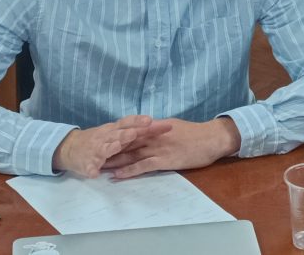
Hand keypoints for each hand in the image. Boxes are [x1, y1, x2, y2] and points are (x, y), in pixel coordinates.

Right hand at [53, 115, 170, 177]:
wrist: (70, 147)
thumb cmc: (98, 139)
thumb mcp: (113, 132)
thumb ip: (130, 129)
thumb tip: (154, 125)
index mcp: (112, 130)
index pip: (126, 123)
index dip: (137, 121)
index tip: (150, 120)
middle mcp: (104, 138)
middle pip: (117, 135)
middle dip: (125, 134)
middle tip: (134, 132)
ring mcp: (95, 150)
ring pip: (104, 149)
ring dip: (110, 148)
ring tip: (115, 147)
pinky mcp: (86, 163)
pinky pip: (89, 167)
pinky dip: (91, 169)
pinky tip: (94, 173)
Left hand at [103, 118, 240, 179]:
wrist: (211, 138)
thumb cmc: (196, 134)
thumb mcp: (174, 128)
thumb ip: (159, 131)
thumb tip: (148, 134)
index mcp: (154, 128)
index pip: (130, 132)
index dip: (115, 138)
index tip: (101, 143)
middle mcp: (152, 136)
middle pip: (125, 143)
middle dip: (108, 149)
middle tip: (92, 155)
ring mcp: (158, 148)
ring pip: (130, 154)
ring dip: (113, 161)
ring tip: (98, 167)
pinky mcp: (164, 160)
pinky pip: (142, 166)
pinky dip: (129, 170)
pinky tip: (118, 175)